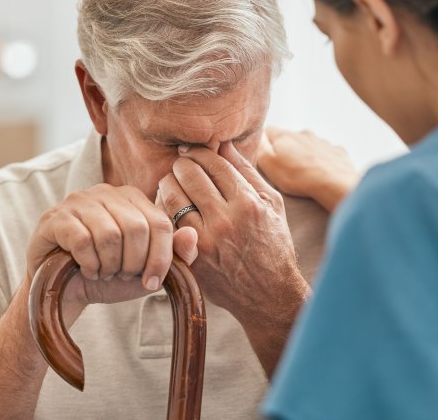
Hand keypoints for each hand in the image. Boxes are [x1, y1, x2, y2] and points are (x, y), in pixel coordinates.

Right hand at [26, 183, 197, 313]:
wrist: (65, 290)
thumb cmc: (109, 275)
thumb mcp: (146, 270)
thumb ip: (173, 254)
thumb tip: (192, 235)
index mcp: (134, 198)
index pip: (160, 223)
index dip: (160, 258)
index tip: (151, 283)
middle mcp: (108, 192)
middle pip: (137, 228)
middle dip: (133, 263)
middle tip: (121, 275)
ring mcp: (79, 201)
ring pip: (110, 234)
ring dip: (109, 265)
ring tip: (104, 272)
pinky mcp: (55, 217)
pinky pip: (82, 240)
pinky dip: (89, 264)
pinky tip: (86, 269)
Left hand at [157, 143, 308, 375]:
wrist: (268, 293)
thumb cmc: (273, 244)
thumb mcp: (272, 204)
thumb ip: (247, 172)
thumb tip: (224, 144)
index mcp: (248, 203)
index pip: (214, 163)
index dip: (200, 152)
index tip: (194, 151)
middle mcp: (225, 220)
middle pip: (189, 175)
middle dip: (182, 164)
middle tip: (182, 165)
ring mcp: (205, 240)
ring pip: (172, 196)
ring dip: (169, 183)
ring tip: (173, 182)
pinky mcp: (191, 257)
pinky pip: (166, 222)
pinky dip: (164, 208)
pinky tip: (169, 205)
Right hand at [258, 126, 358, 211]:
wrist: (333, 183)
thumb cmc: (296, 177)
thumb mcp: (268, 164)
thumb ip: (259, 148)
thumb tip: (257, 138)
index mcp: (284, 136)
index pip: (268, 131)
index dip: (264, 142)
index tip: (265, 155)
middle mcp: (303, 133)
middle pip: (289, 137)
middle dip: (285, 148)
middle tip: (284, 166)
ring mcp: (321, 141)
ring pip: (308, 144)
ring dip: (304, 153)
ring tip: (303, 172)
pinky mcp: (336, 151)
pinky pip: (326, 153)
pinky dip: (321, 159)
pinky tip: (321, 172)